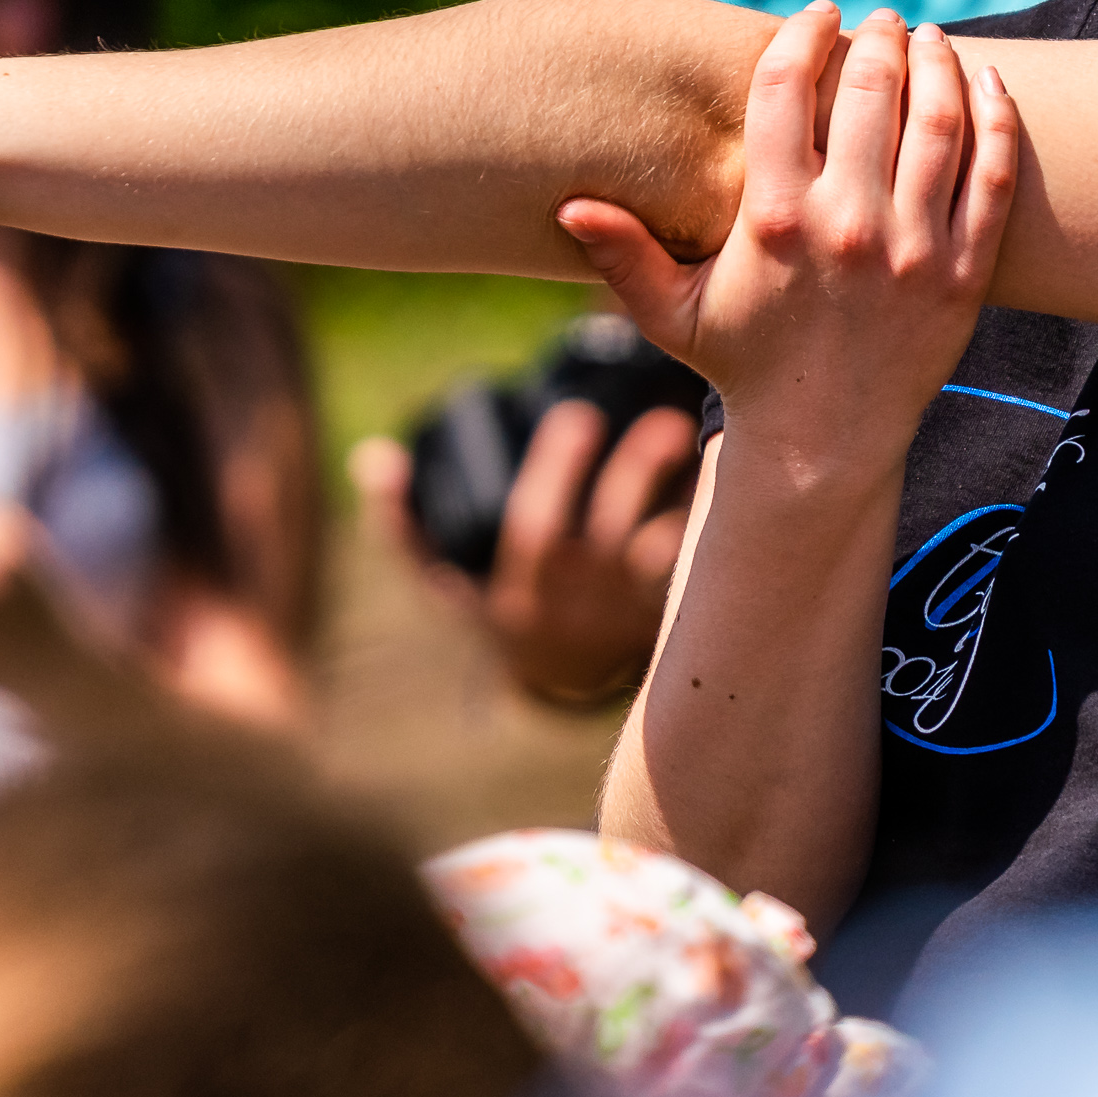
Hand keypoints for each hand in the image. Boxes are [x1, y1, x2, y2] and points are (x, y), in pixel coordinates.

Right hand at [357, 399, 698, 709]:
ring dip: (688, 495)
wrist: (564, 683)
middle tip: (661, 416)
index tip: (577, 413)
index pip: (535, 531)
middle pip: (612, 535)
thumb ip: (405, 525)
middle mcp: (578, 605)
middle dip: (635, 471)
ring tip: (700, 436)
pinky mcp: (669, 613)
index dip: (556, 471)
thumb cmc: (502, 612)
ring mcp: (627, 613)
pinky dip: (712, 518)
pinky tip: (725, 471)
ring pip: (666, 550)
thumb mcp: (447, 584)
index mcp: (520, 594)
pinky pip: (699, 564)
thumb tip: (372, 458)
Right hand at [557, 6, 1016, 478]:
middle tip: (880, 22)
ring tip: (927, 41)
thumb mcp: (670, 313)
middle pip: (871, 90)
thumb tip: (568, 204)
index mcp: (773, 220)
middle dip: (877, 40)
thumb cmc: (743, 366)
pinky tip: (987, 87)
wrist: (822, 443)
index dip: (801, 38)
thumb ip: (621, 254)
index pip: (785, 91)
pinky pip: (993, 176)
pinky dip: (996, 119)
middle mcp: (847, 225)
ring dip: (937, 64)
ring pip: (939, 121)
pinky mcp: (965, 273)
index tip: (817, 15)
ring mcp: (915, 248)